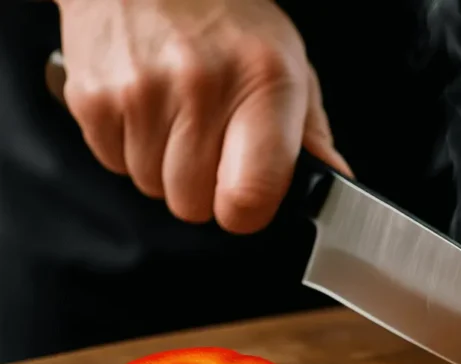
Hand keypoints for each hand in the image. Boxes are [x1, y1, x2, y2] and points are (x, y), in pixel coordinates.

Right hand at [56, 0, 350, 232]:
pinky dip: (131, 147)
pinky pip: (114, 164)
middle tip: (212, 142)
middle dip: (204, 188)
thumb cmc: (226, 18)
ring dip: (166, 167)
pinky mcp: (93, 98)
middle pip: (194, 205)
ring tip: (179, 116)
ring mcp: (140, 93)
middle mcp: (201, 87)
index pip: (250, 195)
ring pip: (153, 188)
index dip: (248, 212)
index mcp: (263, 83)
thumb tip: (333, 182)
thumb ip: (311, 135)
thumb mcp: (289, 64)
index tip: (249, 199)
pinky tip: (148, 107)